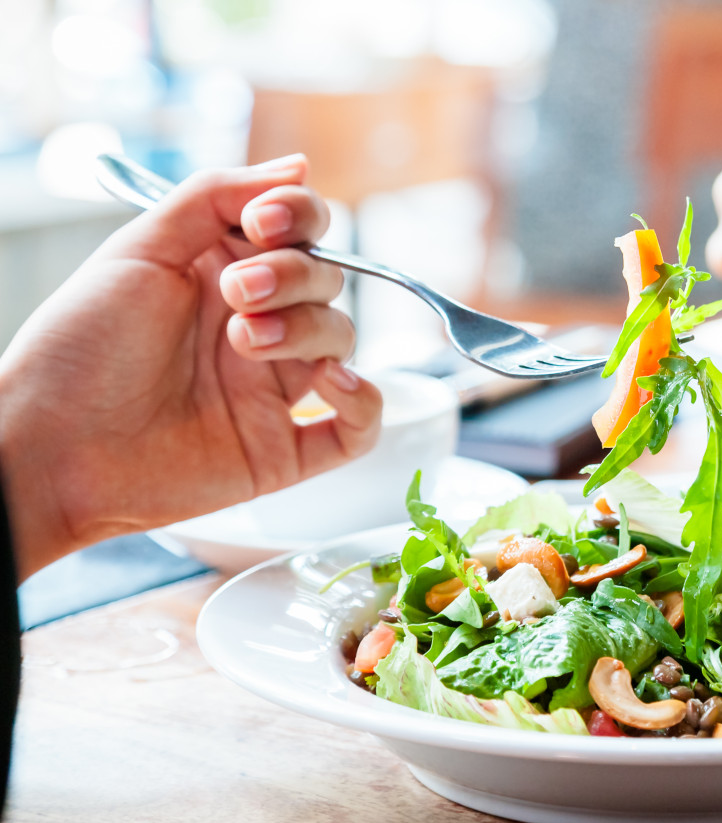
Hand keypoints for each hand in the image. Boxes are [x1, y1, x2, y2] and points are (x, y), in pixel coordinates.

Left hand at [0, 156, 381, 577]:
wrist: (50, 445)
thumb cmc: (78, 350)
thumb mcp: (139, 250)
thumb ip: (214, 198)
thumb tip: (298, 167)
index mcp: (223, 272)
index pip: (301, 228)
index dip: (299, 216)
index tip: (262, 223)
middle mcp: (257, 324)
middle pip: (327, 278)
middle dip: (292, 276)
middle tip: (236, 294)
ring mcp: (274, 388)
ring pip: (341, 340)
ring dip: (309, 330)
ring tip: (248, 341)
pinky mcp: (284, 449)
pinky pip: (357, 428)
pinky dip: (364, 402)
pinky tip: (335, 384)